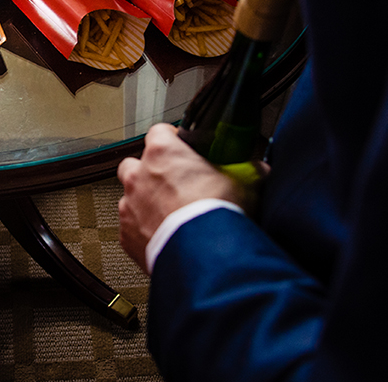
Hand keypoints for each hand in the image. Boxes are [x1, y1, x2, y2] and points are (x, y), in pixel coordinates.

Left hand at [116, 124, 240, 272]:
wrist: (203, 255)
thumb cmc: (217, 214)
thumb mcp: (244, 183)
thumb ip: (248, 171)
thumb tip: (260, 170)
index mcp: (162, 153)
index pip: (160, 132)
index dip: (173, 140)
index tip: (183, 149)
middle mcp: (138, 176)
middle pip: (136, 164)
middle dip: (151, 172)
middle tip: (174, 184)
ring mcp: (129, 206)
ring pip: (131, 197)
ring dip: (147, 204)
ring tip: (171, 216)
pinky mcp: (127, 235)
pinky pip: (133, 228)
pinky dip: (145, 232)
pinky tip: (167, 238)